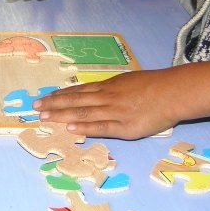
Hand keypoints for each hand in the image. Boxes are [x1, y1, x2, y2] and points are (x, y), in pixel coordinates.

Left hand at [33, 69, 179, 138]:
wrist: (175, 92)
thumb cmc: (155, 86)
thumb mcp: (129, 81)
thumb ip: (113, 88)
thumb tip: (98, 92)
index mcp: (108, 86)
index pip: (78, 91)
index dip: (60, 96)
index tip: (44, 98)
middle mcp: (107, 97)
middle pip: (75, 101)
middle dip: (53, 105)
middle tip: (34, 108)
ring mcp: (115, 112)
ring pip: (83, 113)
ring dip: (62, 115)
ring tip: (44, 118)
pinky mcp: (125, 127)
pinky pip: (101, 127)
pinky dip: (85, 127)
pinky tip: (71, 129)